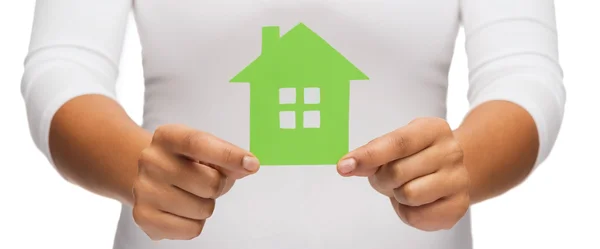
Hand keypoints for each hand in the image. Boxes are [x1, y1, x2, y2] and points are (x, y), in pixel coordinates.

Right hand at [132, 124, 259, 239]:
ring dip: (206, 205)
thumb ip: (229, 157)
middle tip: (207, 181)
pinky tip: (181, 210)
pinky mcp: (144, 217)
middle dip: (219, 186)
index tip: (252, 163)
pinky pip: (192, 229)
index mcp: (168, 136)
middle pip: (210, 183)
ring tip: (191, 194)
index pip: (199, 143)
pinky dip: (195, 223)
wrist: (150, 175)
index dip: (228, 155)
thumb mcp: (206, 150)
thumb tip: (249, 165)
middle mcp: (151, 160)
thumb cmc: (186, 162)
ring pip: (204, 209)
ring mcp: (144, 189)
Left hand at [336, 117, 469, 230]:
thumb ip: (371, 154)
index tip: (343, 166)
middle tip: (388, 177)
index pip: (397, 142)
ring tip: (406, 186)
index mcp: (433, 129)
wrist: (451, 170)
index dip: (368, 156)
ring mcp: (458, 179)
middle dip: (382, 179)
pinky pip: (417, 216)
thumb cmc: (417, 155)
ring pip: (408, 195)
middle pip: (397, 172)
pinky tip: (417, 201)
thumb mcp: (395, 146)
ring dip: (397, 195)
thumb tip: (347, 166)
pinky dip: (407, 212)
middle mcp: (451, 152)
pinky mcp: (459, 206)